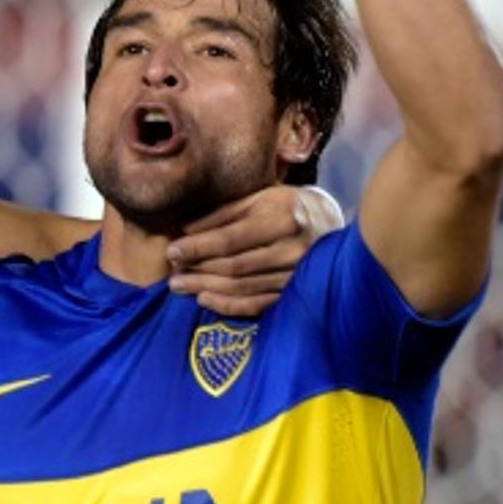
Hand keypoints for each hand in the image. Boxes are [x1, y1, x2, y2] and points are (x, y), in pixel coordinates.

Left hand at [165, 184, 341, 316]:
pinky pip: (258, 304)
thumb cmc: (287, 206)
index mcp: (281, 219)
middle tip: (171, 274)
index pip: (231, 239)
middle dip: (197, 270)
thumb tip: (185, 230)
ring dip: (206, 288)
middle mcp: (292, 249)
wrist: (331, 224)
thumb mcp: (259, 198)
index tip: (172, 251)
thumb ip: (223, 214)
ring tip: (180, 286)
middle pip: (234, 266)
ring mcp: (296, 275)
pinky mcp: (296, 292)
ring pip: (243, 287)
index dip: (198, 248)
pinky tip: (205, 299)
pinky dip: (228, 305)